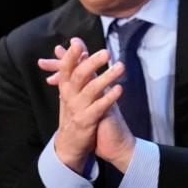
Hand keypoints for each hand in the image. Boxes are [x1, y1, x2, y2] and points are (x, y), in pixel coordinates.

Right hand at [49, 38, 124, 172]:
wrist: (70, 144)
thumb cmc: (74, 111)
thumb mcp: (71, 91)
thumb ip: (76, 67)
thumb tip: (77, 44)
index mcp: (66, 88)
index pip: (66, 68)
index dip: (70, 56)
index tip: (77, 43)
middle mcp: (69, 97)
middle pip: (78, 76)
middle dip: (92, 63)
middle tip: (106, 52)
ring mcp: (77, 109)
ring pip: (90, 90)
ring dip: (106, 77)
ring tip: (121, 66)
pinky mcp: (87, 121)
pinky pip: (99, 107)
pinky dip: (109, 97)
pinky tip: (119, 88)